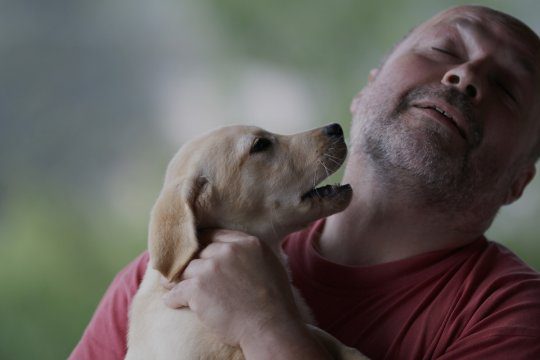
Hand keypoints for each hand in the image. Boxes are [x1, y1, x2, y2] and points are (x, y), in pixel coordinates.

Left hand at [161, 229, 302, 346]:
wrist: (271, 328)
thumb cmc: (275, 303)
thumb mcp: (269, 265)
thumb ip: (250, 253)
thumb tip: (235, 252)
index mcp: (247, 242)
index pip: (215, 235)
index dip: (204, 245)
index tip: (198, 253)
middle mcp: (228, 251)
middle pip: (199, 252)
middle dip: (192, 263)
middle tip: (183, 273)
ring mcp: (211, 268)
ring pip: (186, 270)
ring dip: (179, 280)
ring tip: (173, 286)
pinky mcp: (198, 288)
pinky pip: (176, 291)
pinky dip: (172, 298)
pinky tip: (172, 302)